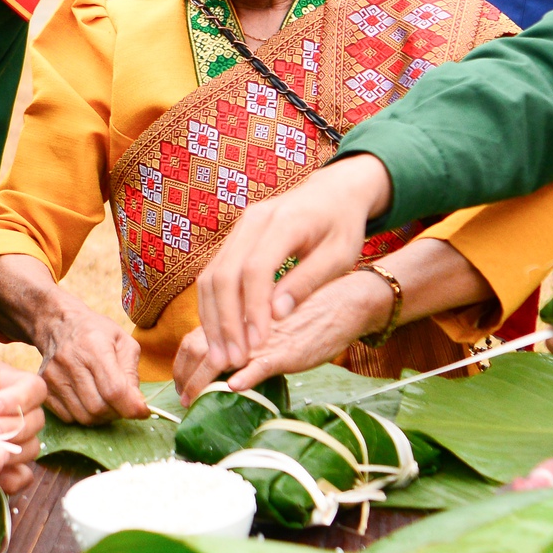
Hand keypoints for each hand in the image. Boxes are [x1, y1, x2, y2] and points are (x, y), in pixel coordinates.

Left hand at [0, 359, 46, 487]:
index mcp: (0, 381)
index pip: (33, 388)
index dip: (20, 399)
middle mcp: (10, 409)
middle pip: (36, 420)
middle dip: (14, 430)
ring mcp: (6, 438)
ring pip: (31, 448)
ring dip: (11, 454)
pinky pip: (20, 475)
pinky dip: (10, 478)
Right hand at [25, 291, 149, 424]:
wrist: (58, 324)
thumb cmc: (96, 333)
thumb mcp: (123, 341)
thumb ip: (132, 373)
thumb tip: (136, 404)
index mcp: (94, 346)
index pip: (114, 389)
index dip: (131, 407)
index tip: (143, 412)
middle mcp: (70, 361)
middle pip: (98, 408)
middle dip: (117, 413)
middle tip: (123, 404)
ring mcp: (53, 376)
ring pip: (84, 417)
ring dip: (102, 417)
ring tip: (107, 402)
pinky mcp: (44, 388)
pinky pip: (69, 418)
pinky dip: (84, 416)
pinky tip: (89, 401)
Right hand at [193, 155, 392, 380]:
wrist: (332, 192)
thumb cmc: (342, 225)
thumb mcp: (339, 255)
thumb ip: (307, 282)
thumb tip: (276, 315)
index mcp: (284, 221)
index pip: (255, 269)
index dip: (252, 309)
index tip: (256, 344)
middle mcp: (252, 221)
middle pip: (223, 275)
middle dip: (225, 321)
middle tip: (232, 360)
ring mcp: (239, 229)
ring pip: (210, 277)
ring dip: (212, 319)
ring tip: (221, 356)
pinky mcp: (233, 239)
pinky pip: (213, 275)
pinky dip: (213, 307)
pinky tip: (221, 336)